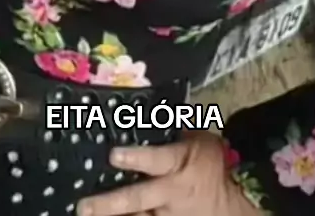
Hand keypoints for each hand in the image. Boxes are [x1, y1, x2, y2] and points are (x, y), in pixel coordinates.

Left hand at [76, 131, 255, 215]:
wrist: (230, 205)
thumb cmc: (211, 166)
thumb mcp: (200, 141)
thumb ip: (175, 130)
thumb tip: (150, 109)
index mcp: (180, 164)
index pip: (156, 160)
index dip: (135, 158)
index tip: (113, 155)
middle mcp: (171, 193)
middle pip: (138, 198)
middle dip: (110, 203)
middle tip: (84, 205)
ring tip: (87, 215)